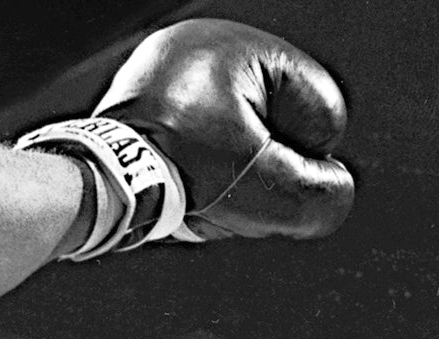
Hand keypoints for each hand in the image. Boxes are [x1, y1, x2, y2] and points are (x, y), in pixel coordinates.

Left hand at [23, 23, 352, 257]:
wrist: (105, 184)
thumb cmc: (185, 178)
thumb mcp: (270, 194)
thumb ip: (322, 194)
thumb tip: (333, 188)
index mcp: (244, 47)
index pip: (323, 111)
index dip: (304, 159)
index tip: (260, 174)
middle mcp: (208, 44)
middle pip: (281, 122)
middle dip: (267, 163)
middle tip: (230, 184)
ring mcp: (176, 67)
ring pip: (245, 131)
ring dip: (237, 168)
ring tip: (205, 184)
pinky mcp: (155, 97)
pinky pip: (206, 135)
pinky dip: (205, 163)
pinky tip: (188, 180)